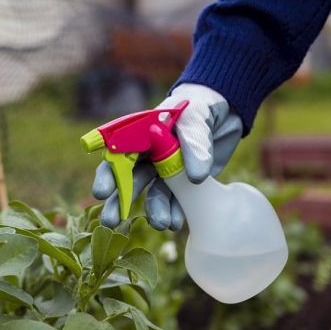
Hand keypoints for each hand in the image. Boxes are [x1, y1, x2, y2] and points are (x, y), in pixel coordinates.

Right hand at [93, 83, 242, 229]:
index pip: (118, 155)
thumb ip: (194, 142)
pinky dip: (176, 212)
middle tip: (110, 221)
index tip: (102, 192)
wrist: (228, 110)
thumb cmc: (203, 105)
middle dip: (119, 202)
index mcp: (141, 135)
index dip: (108, 174)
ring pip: (154, 194)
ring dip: (154, 210)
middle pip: (129, 180)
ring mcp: (166, 171)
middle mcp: (149, 155)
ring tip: (161, 224)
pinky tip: (176, 222)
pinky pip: (177, 201)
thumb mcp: (197, 116)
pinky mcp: (185, 184)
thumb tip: (195, 177)